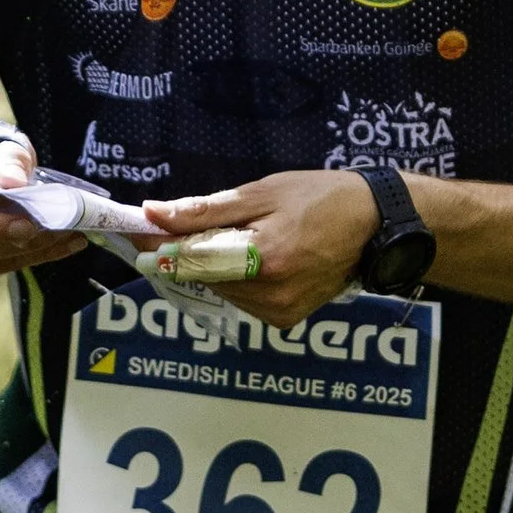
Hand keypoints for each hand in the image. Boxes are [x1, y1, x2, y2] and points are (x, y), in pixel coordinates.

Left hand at [143, 170, 380, 325]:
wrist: (374, 225)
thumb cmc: (320, 198)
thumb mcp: (262, 193)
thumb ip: (205, 210)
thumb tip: (155, 213)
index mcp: (265, 258)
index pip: (193, 259)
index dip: (161, 246)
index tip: (137, 232)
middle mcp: (271, 294)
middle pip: (204, 277)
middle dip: (185, 253)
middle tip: (174, 228)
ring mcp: (280, 312)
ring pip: (220, 290)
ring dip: (210, 267)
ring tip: (232, 237)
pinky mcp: (286, 320)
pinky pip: (242, 300)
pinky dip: (234, 280)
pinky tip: (250, 258)